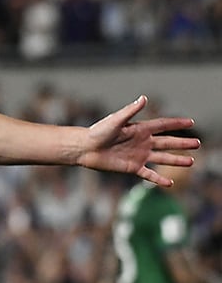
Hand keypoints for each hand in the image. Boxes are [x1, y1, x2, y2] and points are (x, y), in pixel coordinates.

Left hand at [78, 96, 197, 185]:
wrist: (85, 148)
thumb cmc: (98, 132)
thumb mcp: (116, 120)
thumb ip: (130, 111)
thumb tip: (144, 98)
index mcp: (140, 129)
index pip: (163, 125)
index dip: (176, 124)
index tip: (191, 122)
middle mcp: (142, 142)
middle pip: (167, 142)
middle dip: (182, 143)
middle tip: (198, 143)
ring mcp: (138, 155)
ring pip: (162, 158)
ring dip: (176, 160)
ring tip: (191, 161)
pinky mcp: (132, 167)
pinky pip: (149, 174)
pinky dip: (159, 179)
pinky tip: (169, 183)